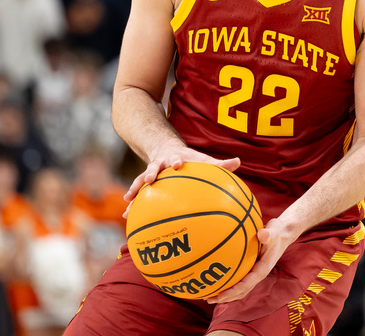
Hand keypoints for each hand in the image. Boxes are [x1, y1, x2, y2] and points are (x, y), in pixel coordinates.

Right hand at [123, 144, 241, 213]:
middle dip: (151, 172)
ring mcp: (150, 172)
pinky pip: (137, 192)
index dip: (177, 160)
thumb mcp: (202, 159)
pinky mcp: (144, 182)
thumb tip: (238, 162)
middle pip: (154, 167)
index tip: (177, 164)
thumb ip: (219, 163)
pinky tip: (127, 214)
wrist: (166, 150)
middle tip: (150, 179)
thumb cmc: (189, 159)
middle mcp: (160, 164)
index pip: (177, 158)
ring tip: (128, 201)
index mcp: (176, 158)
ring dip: (135, 189)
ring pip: (140, 180)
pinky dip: (133, 202)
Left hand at [206, 218, 294, 303]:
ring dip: (225, 294)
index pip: (246, 285)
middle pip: (241, 292)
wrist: (282, 233)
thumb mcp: (273, 232)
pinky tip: (217, 280)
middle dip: (226, 297)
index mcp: (262, 270)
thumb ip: (268, 234)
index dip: (233, 291)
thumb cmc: (277, 233)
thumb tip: (262, 234)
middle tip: (209, 298)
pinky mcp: (251, 269)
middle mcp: (257, 275)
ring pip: (239, 289)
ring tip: (209, 295)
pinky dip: (228, 284)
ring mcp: (254, 273)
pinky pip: (238, 280)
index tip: (220, 295)